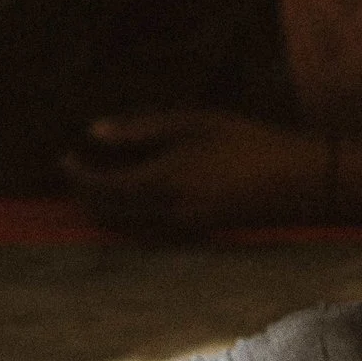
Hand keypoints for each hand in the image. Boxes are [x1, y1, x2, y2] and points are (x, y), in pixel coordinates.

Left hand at [64, 111, 331, 236]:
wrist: (299, 181)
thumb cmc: (244, 141)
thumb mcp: (191, 123)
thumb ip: (140, 129)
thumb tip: (93, 133)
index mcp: (164, 182)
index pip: (104, 188)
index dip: (78, 177)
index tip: (63, 160)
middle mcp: (169, 214)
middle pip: (110, 215)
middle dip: (85, 199)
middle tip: (72, 176)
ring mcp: (185, 231)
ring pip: (128, 230)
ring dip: (105, 214)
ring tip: (93, 189)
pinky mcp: (199, 237)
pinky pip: (150, 236)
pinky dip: (130, 223)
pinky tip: (130, 204)